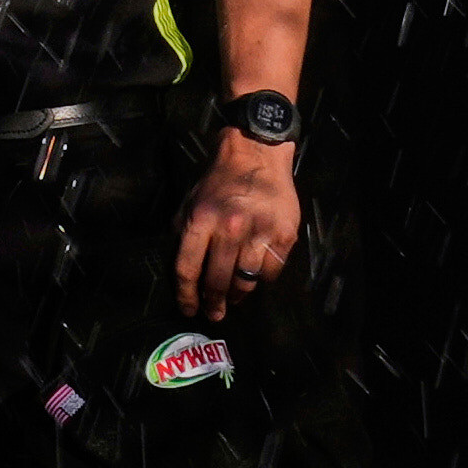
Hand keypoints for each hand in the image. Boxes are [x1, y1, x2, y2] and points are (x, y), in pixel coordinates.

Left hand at [177, 133, 301, 314]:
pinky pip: (271, 271)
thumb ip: (185, 233)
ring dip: (238, 296)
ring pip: (246, 282)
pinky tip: (255, 276)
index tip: (188, 309)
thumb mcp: (192, 201)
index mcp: (201, 220)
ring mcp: (259, 232)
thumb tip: (183, 269)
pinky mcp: (284, 235)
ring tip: (233, 299)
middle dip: (213, 303)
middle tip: (214, 313)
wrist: (257, 154)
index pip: (188, 268)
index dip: (186, 295)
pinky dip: (262, 279)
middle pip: (217, 281)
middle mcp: (230, 228)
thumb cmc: (220, 180)